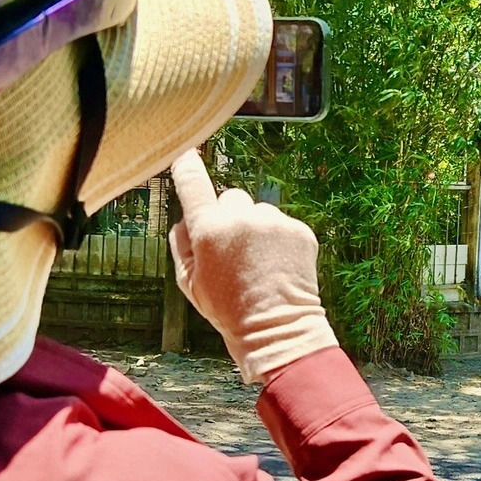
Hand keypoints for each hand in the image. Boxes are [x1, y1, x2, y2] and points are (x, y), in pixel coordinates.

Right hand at [168, 150, 338, 383]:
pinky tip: (277, 266)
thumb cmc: (228, 309)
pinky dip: (279, 240)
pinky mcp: (299, 229)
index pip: (193, 184)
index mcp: (208, 229)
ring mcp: (273, 221)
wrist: (277, 328)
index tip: (186, 152)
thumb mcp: (188, 282)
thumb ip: (181, 243)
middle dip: (229, 217)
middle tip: (233, 252)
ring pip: (258, 211)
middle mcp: (240, 218)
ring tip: (259, 264)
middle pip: (230, 198)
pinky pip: (282, 223)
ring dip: (256, 229)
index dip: (188, 166)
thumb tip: (186, 218)